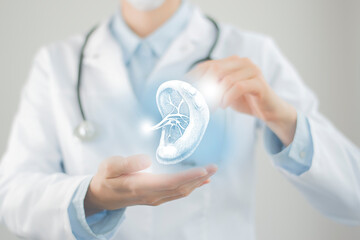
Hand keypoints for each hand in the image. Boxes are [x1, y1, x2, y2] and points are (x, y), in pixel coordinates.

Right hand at [84, 154, 216, 215]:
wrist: (101, 196)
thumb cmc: (106, 178)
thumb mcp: (109, 166)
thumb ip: (126, 163)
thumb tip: (147, 160)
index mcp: (140, 186)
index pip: (170, 182)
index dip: (188, 177)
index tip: (204, 170)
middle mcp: (151, 195)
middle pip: (180, 188)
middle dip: (198, 178)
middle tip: (214, 167)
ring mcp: (154, 198)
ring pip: (181, 192)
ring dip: (197, 182)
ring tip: (210, 172)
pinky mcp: (156, 197)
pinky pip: (177, 193)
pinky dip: (190, 186)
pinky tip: (200, 181)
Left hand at [189, 56, 296, 145]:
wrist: (268, 110)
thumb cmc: (245, 100)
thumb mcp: (224, 92)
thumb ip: (212, 86)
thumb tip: (190, 90)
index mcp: (232, 61)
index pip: (207, 65)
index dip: (194, 77)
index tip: (186, 90)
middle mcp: (242, 62)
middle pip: (215, 69)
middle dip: (205, 86)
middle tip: (201, 102)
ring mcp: (252, 70)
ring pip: (226, 79)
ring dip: (217, 95)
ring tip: (214, 107)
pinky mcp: (259, 82)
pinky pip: (238, 87)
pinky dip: (228, 97)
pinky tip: (225, 105)